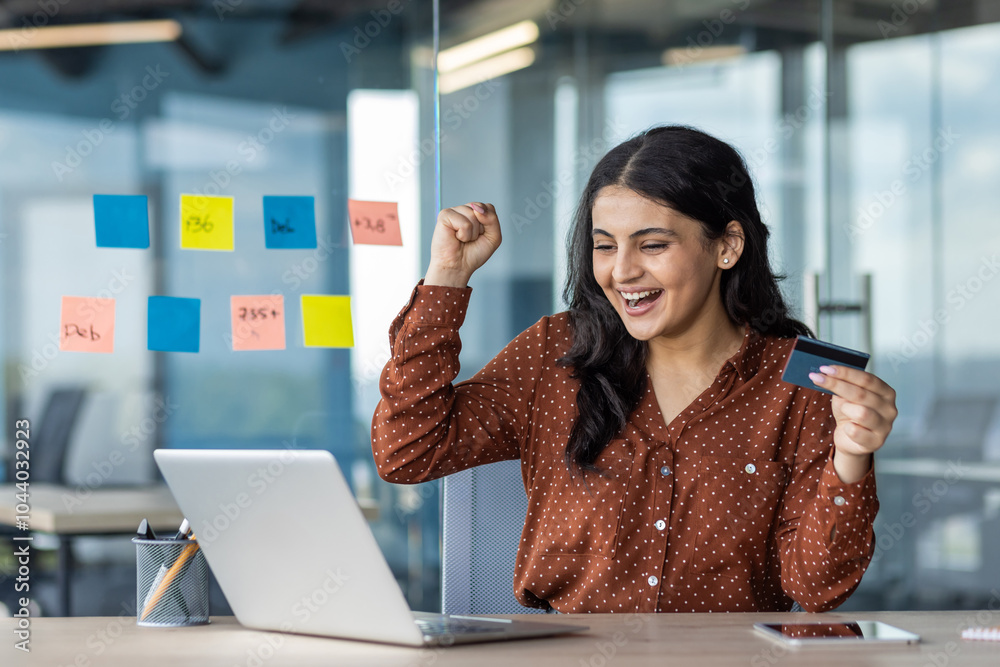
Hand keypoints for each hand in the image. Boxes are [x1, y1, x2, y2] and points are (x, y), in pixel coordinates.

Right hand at [424, 202, 500, 287]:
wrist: (458, 267)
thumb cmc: (473, 254)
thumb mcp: (493, 237)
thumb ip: (492, 219)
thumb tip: (477, 208)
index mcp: (474, 212)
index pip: (488, 207)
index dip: (489, 224)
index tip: (480, 235)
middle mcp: (464, 210)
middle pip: (481, 209)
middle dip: (480, 228)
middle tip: (470, 238)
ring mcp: (454, 211)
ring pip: (473, 215)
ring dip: (472, 233)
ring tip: (462, 239)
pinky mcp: (445, 216)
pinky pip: (464, 223)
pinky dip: (464, 234)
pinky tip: (456, 237)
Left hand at [809, 365, 897, 483]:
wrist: (850, 439)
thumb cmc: (850, 414)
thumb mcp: (845, 396)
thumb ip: (842, 385)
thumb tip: (825, 373)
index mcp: (886, 392)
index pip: (867, 379)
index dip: (845, 373)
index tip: (826, 368)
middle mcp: (890, 408)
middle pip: (861, 393)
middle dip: (836, 384)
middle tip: (817, 378)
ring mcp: (885, 426)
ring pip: (861, 412)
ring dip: (845, 409)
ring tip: (843, 411)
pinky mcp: (876, 442)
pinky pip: (855, 431)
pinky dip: (846, 428)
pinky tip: (847, 427)